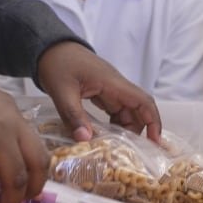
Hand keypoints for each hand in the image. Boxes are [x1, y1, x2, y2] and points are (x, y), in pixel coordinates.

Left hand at [37, 42, 161, 142]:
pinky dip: (112, 125)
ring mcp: (109, 89)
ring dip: (123, 130)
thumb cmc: (56, 63)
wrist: (48, 47)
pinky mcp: (100, 92)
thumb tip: (85, 140)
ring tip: (116, 150)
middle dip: (137, 132)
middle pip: (137, 110)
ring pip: (125, 112)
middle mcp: (115, 86)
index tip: (154, 141)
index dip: (153, 121)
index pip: (143, 101)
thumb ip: (73, 115)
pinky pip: (113, 110)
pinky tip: (104, 138)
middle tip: (129, 154)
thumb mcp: (61, 91)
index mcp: (112, 82)